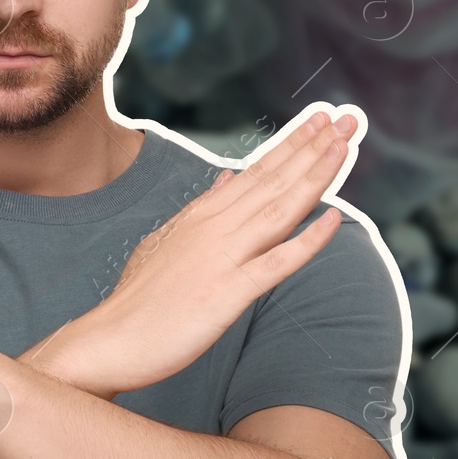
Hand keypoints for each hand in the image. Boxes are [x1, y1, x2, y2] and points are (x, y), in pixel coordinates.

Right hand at [26, 108, 362, 399]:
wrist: (109, 340)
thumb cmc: (137, 300)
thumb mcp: (164, 240)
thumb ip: (200, 209)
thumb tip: (227, 177)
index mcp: (199, 218)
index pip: (255, 173)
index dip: (290, 146)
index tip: (319, 121)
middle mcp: (212, 230)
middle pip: (272, 182)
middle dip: (312, 147)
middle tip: (347, 118)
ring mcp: (220, 259)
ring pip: (278, 210)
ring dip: (315, 177)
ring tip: (343, 145)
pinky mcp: (226, 294)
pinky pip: (275, 265)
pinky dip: (306, 243)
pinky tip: (332, 222)